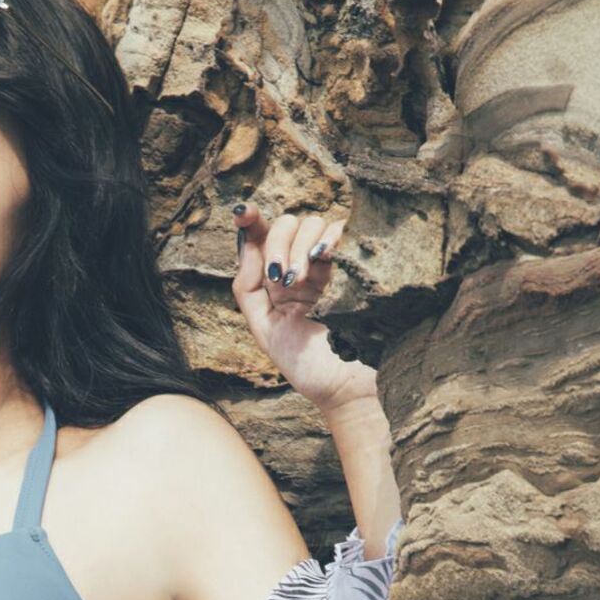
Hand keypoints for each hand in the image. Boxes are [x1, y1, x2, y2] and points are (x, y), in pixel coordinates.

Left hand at [230, 202, 378, 412]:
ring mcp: (331, 264)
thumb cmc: (308, 365)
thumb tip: (247, 245)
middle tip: (280, 278)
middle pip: (286, 225)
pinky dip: (328, 237)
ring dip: (298, 248)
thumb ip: (248, 289)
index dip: (252, 220)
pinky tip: (321, 258)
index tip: (242, 212)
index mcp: (281, 281)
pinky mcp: (357, 263)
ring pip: (312, 224)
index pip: (264, 239)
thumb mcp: (266, 329)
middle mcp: (304, 267)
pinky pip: (342, 230)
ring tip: (301, 282)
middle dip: (277, 244)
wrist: (347, 386)